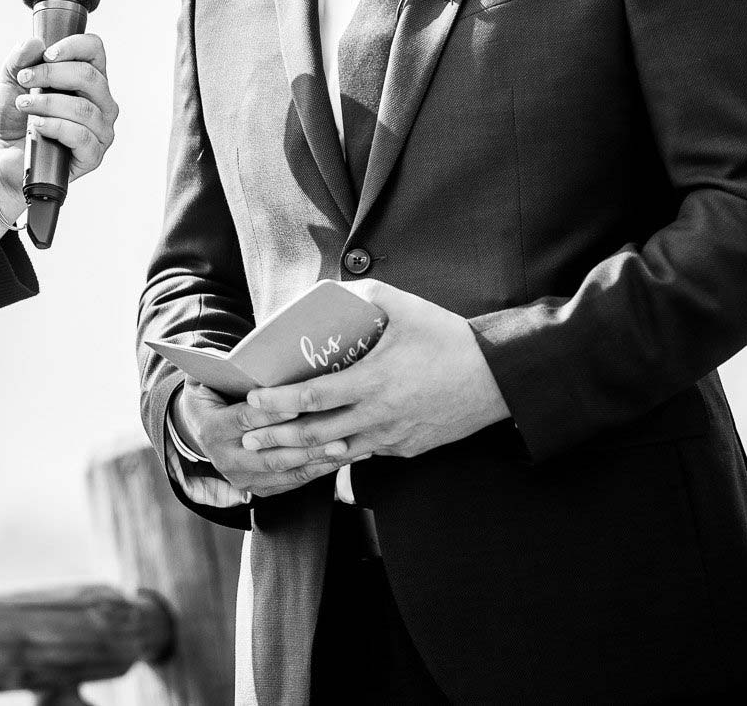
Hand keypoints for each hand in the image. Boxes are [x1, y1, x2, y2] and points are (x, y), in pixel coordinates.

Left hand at [0, 32, 118, 181]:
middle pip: (90, 77)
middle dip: (52, 75)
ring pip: (83, 109)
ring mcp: (100, 130)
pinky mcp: (92, 156)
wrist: (3, 153)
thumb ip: (20, 59)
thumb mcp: (11, 80)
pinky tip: (37, 126)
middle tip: (25, 79)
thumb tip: (35, 42)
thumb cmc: (14, 116)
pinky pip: (81, 136)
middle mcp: (101, 102)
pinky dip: (55, 127)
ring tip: (24, 105)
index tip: (47, 55)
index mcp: (87, 79)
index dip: (73, 47)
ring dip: (48, 103)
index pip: (94, 50)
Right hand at [168, 381, 337, 499]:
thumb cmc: (212, 396)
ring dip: (318, 460)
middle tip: (337, 434)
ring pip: (285, 471)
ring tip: (347, 447)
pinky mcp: (257, 488)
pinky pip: (292, 482)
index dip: (272, 413)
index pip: (245, 420)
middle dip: (306, 445)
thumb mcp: (206, 380)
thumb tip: (234, 353)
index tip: (299, 405)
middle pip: (270, 453)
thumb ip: (220, 370)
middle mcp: (225, 458)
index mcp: (212, 429)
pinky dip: (318, 470)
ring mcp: (241, 478)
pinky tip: (341, 458)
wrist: (200, 431)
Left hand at [236, 280, 511, 468]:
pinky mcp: (407, 449)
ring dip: (302, 454)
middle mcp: (380, 415)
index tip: (253, 401)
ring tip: (273, 453)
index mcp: (374, 381)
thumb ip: (365, 295)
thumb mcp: (405, 306)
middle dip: (277, 439)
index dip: (279, 402)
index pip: (314, 397)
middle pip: (317, 435)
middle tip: (247, 439)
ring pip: (338, 453)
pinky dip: (338, 456)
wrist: (498, 378)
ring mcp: (394, 437)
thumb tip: (331, 291)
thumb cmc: (449, 338)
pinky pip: (365, 455)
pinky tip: (318, 452)